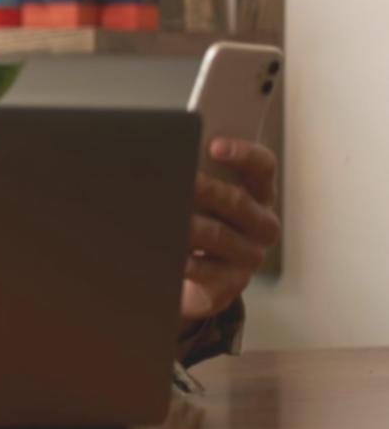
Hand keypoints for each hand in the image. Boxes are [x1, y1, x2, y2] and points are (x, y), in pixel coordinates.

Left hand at [181, 138, 280, 322]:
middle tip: (181, 179)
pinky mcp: (230, 284)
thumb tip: (173, 151)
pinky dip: (189, 262)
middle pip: (238, 201)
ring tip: (166, 216)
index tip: (213, 145)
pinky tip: (171, 254)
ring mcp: (249, 255)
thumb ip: (196, 171)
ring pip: (220, 235)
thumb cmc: (193, 217)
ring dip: (192, 225)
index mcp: (257, 192)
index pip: (262, 166)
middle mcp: (261, 223)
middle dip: (207, 188)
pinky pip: (209, 272)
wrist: (189, 274)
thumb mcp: (199, 194)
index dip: (242, 153)